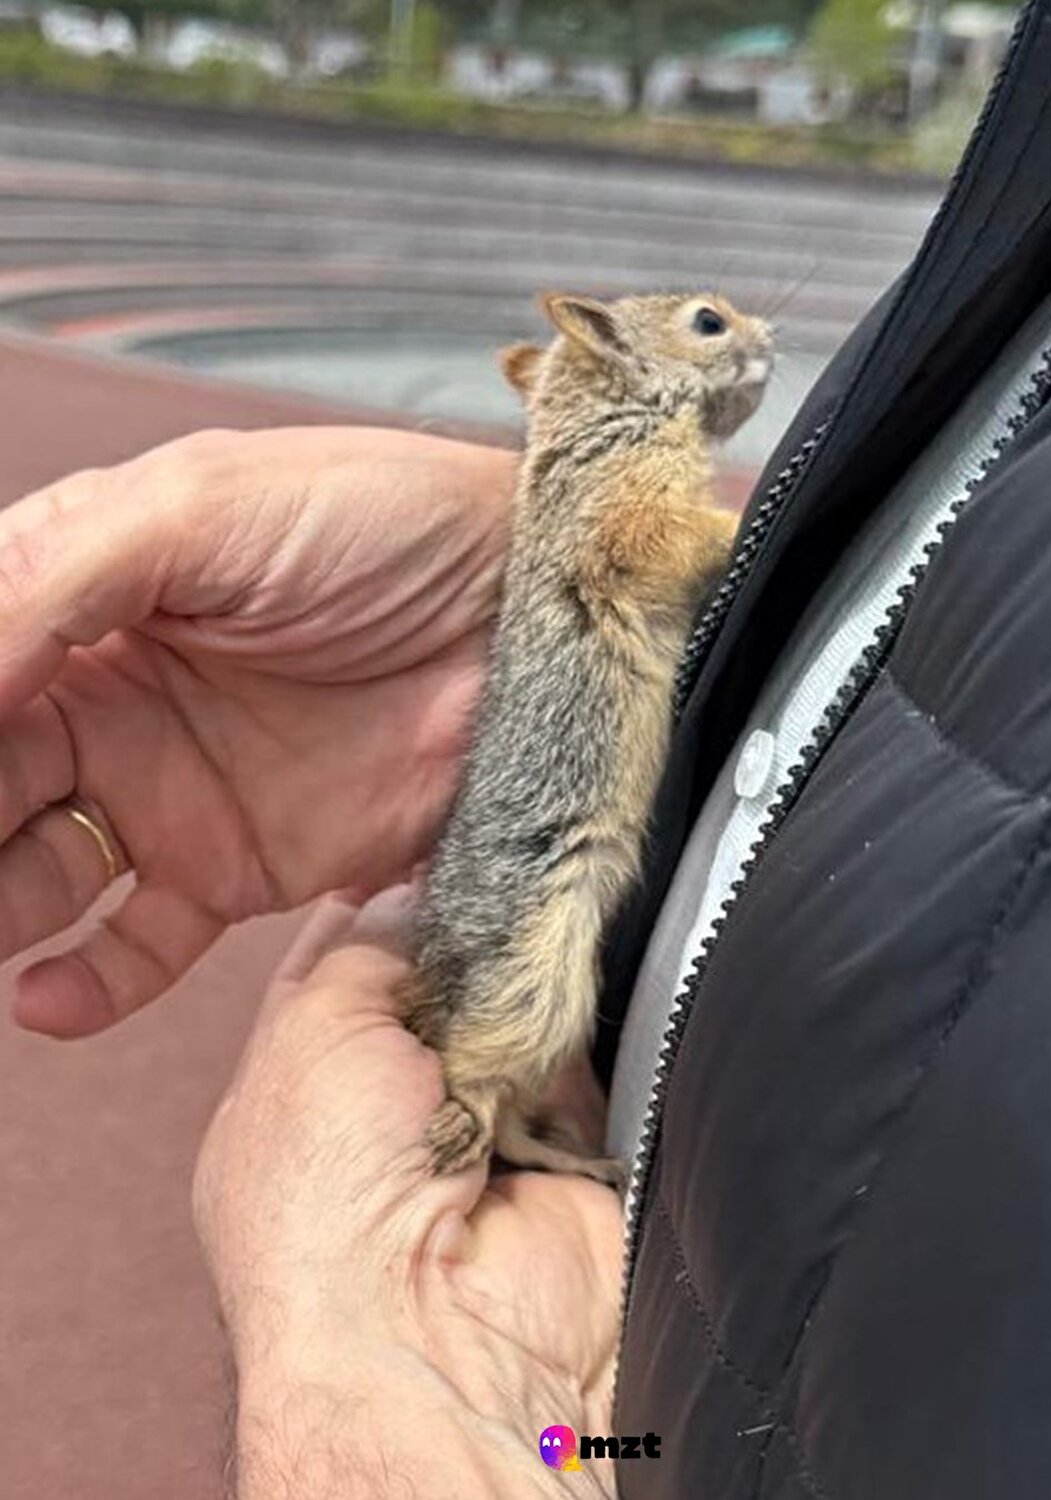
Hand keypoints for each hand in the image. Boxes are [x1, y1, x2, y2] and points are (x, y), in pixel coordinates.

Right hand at [0, 426, 514, 1035]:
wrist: (529, 614)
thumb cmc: (382, 523)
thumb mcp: (204, 508)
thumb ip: (56, 577)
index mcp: (78, 595)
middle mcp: (103, 698)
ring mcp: (166, 787)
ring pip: (24, 870)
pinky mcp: (240, 864)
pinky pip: (138, 943)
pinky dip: (85, 982)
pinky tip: (44, 997)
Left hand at [193, 896, 621, 1499]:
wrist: (443, 1331)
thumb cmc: (331, 1199)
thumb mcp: (311, 1033)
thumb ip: (362, 951)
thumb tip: (403, 898)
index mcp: (291, 1097)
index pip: (331, 979)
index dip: (368, 914)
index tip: (411, 853)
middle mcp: (380, 1119)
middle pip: (427, 992)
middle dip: (453, 943)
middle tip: (483, 878)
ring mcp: (471, 1136)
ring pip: (502, 1018)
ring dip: (514, 983)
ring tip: (523, 924)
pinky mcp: (556, 1149)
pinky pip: (573, 1057)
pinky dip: (571, 1026)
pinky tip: (565, 978)